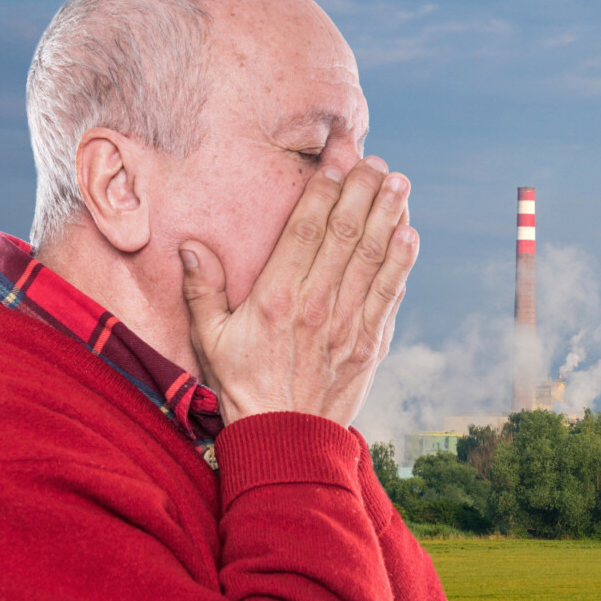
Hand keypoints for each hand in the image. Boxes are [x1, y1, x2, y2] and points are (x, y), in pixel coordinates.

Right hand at [178, 157, 417, 427]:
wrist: (285, 440)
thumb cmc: (243, 387)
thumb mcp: (210, 340)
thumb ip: (201, 290)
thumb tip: (190, 246)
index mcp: (276, 298)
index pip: (306, 230)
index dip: (325, 190)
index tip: (338, 160)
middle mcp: (316, 305)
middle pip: (345, 235)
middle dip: (363, 191)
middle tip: (376, 160)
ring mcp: (347, 324)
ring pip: (373, 259)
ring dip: (389, 217)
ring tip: (400, 184)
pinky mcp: (370, 344)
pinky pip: (389, 294)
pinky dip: (401, 263)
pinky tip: (409, 235)